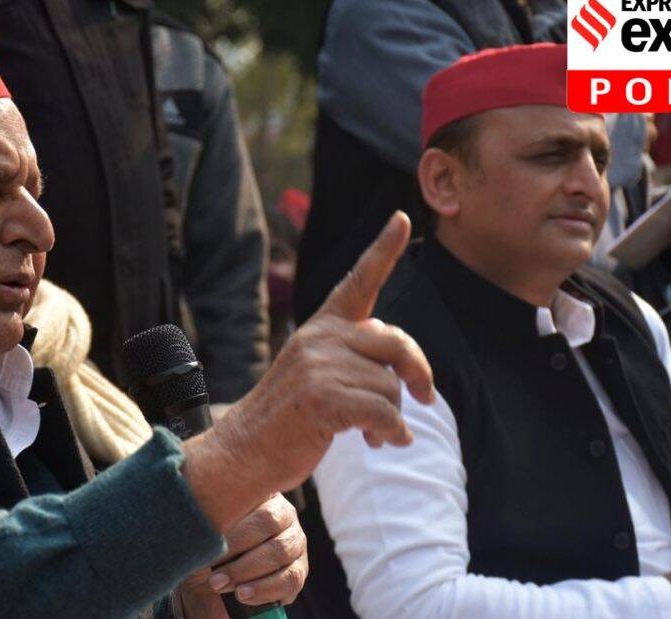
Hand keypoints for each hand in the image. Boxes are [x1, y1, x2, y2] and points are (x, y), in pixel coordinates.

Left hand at [178, 495, 305, 617]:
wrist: (213, 577)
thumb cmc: (207, 546)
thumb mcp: (202, 531)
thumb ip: (204, 521)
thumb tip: (199, 520)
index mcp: (260, 493)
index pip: (251, 494)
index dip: (230, 518)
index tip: (207, 538)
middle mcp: (284, 513)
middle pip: (267, 522)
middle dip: (236, 547)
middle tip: (211, 567)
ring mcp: (295, 540)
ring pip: (280, 551)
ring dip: (246, 570)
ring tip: (220, 584)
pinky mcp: (300, 568)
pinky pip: (290, 578)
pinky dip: (264, 589)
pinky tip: (242, 594)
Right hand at [183, 211, 434, 530]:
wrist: (244, 451)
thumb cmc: (288, 418)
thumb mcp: (315, 373)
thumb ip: (352, 357)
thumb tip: (405, 373)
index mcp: (321, 327)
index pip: (358, 281)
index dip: (384, 250)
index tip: (403, 219)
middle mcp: (320, 338)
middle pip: (396, 343)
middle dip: (418, 373)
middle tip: (425, 398)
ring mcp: (319, 367)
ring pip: (391, 386)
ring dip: (393, 417)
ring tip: (374, 433)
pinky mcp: (323, 399)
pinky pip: (384, 412)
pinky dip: (392, 433)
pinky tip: (383, 442)